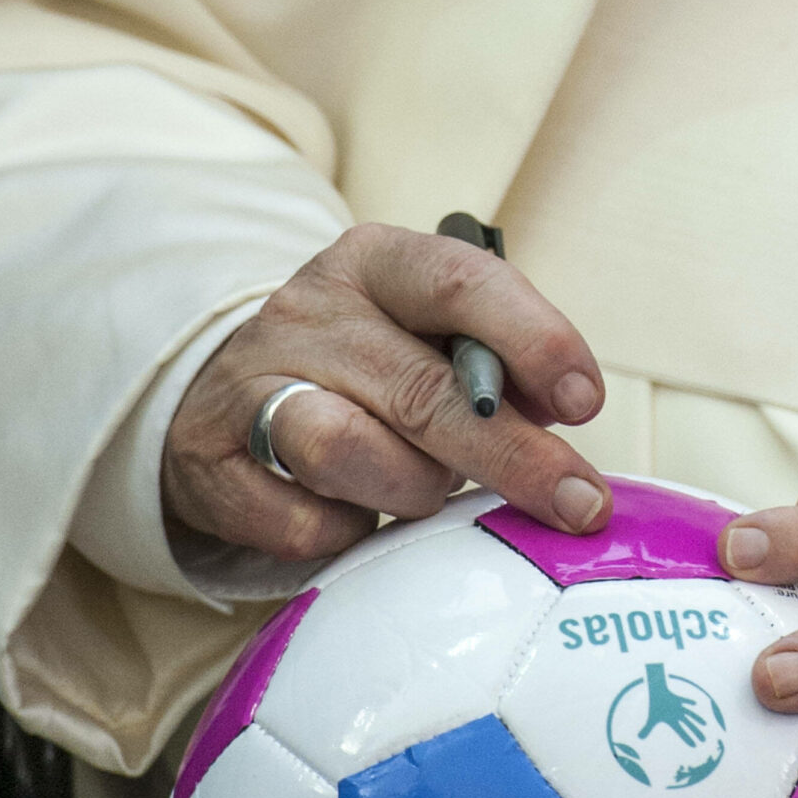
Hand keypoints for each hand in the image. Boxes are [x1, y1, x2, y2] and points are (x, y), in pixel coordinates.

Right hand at [164, 224, 610, 559]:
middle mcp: (308, 313)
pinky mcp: (212, 464)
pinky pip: (303, 523)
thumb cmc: (368, 370)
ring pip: (348, 450)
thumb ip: (499, 366)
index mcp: (374, 264)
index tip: (585, 403)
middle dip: (514, 456)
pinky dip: (347, 533)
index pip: (459, 282)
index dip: (533, 341)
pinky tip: (355, 514)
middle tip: (578, 505)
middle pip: (422, 389)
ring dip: (413, 488)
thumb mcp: (431, 338)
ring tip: (425, 490)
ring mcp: (250, 385)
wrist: (225, 399)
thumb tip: (562, 413)